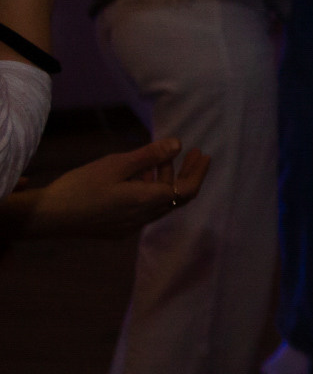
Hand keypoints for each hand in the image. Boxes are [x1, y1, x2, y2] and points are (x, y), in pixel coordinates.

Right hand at [11, 138, 210, 238]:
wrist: (48, 216)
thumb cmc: (80, 186)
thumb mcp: (116, 164)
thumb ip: (149, 155)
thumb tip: (178, 144)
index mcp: (146, 201)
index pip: (187, 190)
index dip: (198, 172)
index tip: (202, 154)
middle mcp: (144, 218)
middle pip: (177, 197)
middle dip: (186, 174)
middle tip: (192, 153)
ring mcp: (131, 226)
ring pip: (160, 203)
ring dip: (165, 181)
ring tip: (159, 159)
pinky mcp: (118, 228)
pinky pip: (145, 209)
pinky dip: (150, 191)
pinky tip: (139, 176)